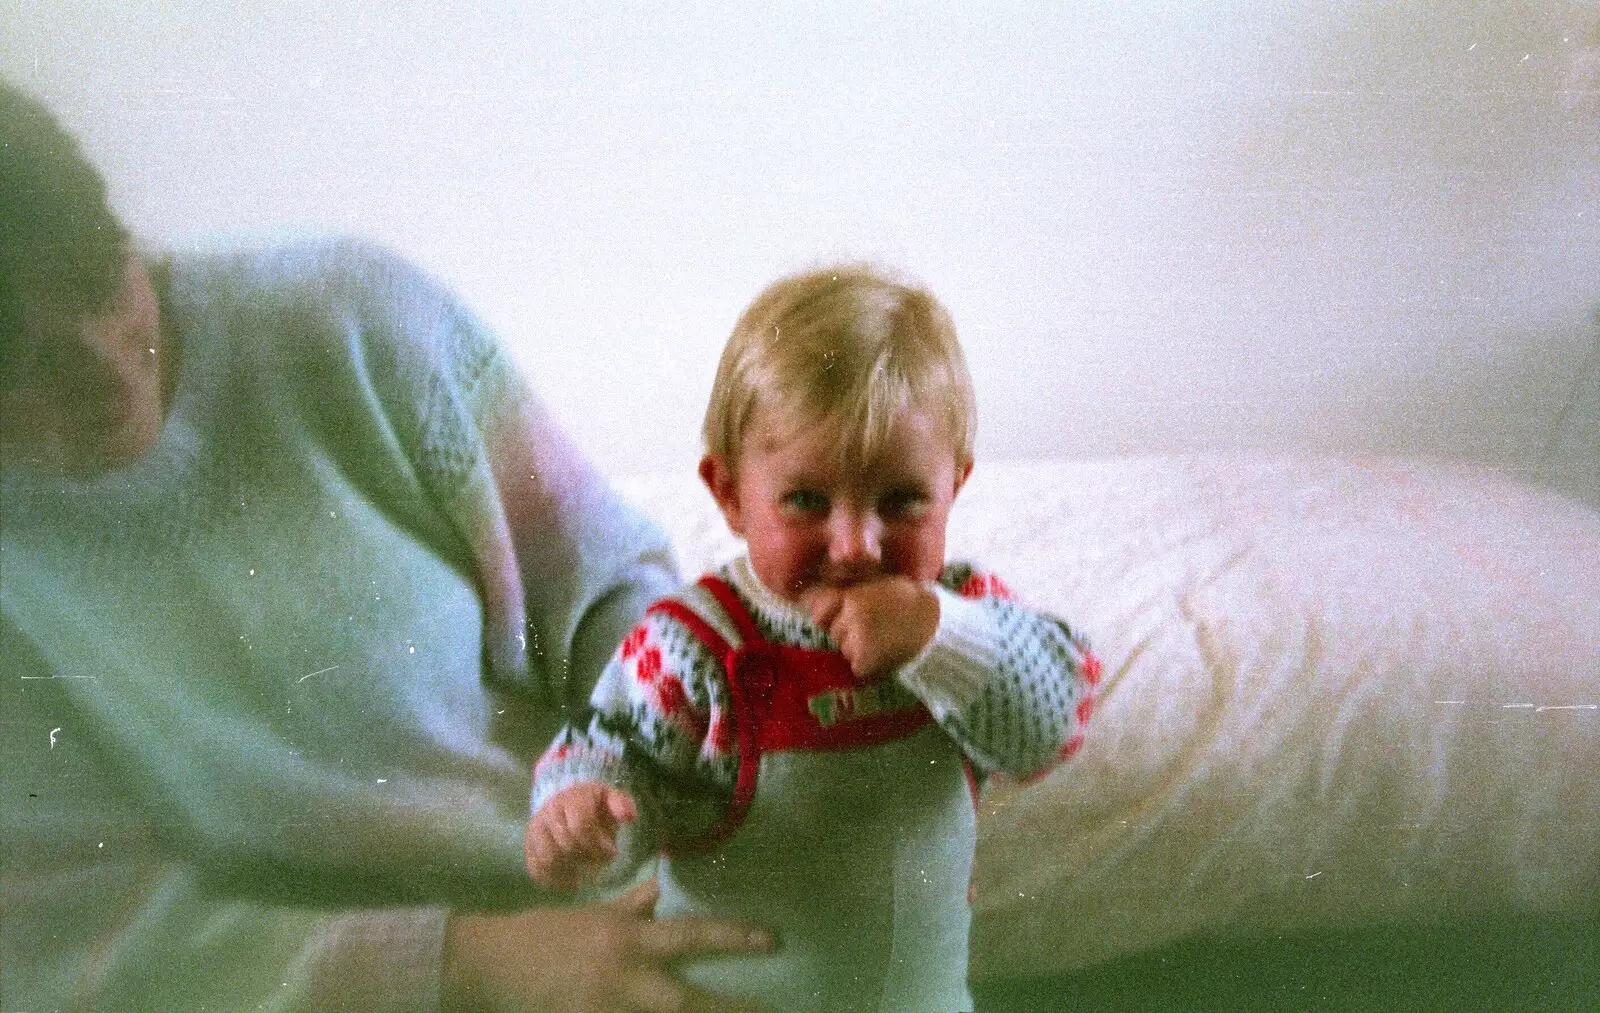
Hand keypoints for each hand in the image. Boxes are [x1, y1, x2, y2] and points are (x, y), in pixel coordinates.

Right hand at [442, 877, 774, 1012]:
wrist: (490, 964)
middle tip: (768, 1012)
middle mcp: (623, 976)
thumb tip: (659, 892)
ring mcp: (604, 1010)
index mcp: (628, 938)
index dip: (735, 938)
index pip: (693, 936)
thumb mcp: (593, 915)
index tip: (773, 940)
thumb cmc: (545, 934)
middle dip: (726, 1012)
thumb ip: (631, 908)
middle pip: (684, 1002)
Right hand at [526, 782, 636, 891]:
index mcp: (572, 798)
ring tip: (584, 873)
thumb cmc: (594, 804)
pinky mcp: (529, 845)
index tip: (610, 853)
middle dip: (586, 859)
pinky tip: (570, 880)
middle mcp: (549, 811)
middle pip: (564, 845)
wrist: (566, 800)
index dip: (597, 846)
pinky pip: (535, 868)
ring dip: (569, 871)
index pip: (580, 827)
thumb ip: (622, 804)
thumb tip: (629, 817)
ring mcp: (536, 828)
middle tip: (598, 864)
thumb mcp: (610, 797)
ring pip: (547, 858)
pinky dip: (553, 880)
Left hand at [802, 576, 939, 679]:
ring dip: (858, 651)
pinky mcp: (865, 662)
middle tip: (875, 631)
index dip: (833, 617)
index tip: (846, 619)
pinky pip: (857, 667)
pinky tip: (886, 655)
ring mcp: (857, 641)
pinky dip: (868, 666)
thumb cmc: (913, 601)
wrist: (937, 627)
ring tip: (884, 643)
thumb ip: (855, 585)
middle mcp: (850, 619)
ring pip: (845, 651)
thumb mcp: (882, 581)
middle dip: (848, 634)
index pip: (821, 612)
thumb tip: (827, 586)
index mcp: (853, 598)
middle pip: (835, 633)